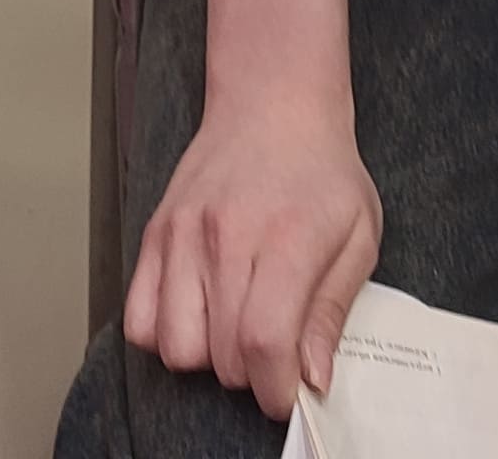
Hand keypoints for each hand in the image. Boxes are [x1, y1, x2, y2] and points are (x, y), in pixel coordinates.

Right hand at [125, 94, 383, 417]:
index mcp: (285, 239)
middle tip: (273, 351)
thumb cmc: (321, 170)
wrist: (272, 105)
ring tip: (234, 330)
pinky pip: (138, 317)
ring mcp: (182, 236)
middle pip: (220, 354)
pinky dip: (164, 333)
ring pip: (175, 345)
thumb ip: (332, 311)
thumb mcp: (358, 236)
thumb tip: (312, 376)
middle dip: (251, 375)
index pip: (264, 342)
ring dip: (207, 356)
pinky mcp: (155, 234)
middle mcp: (225, 237)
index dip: (276, 388)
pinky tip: (199, 314)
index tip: (288, 393)